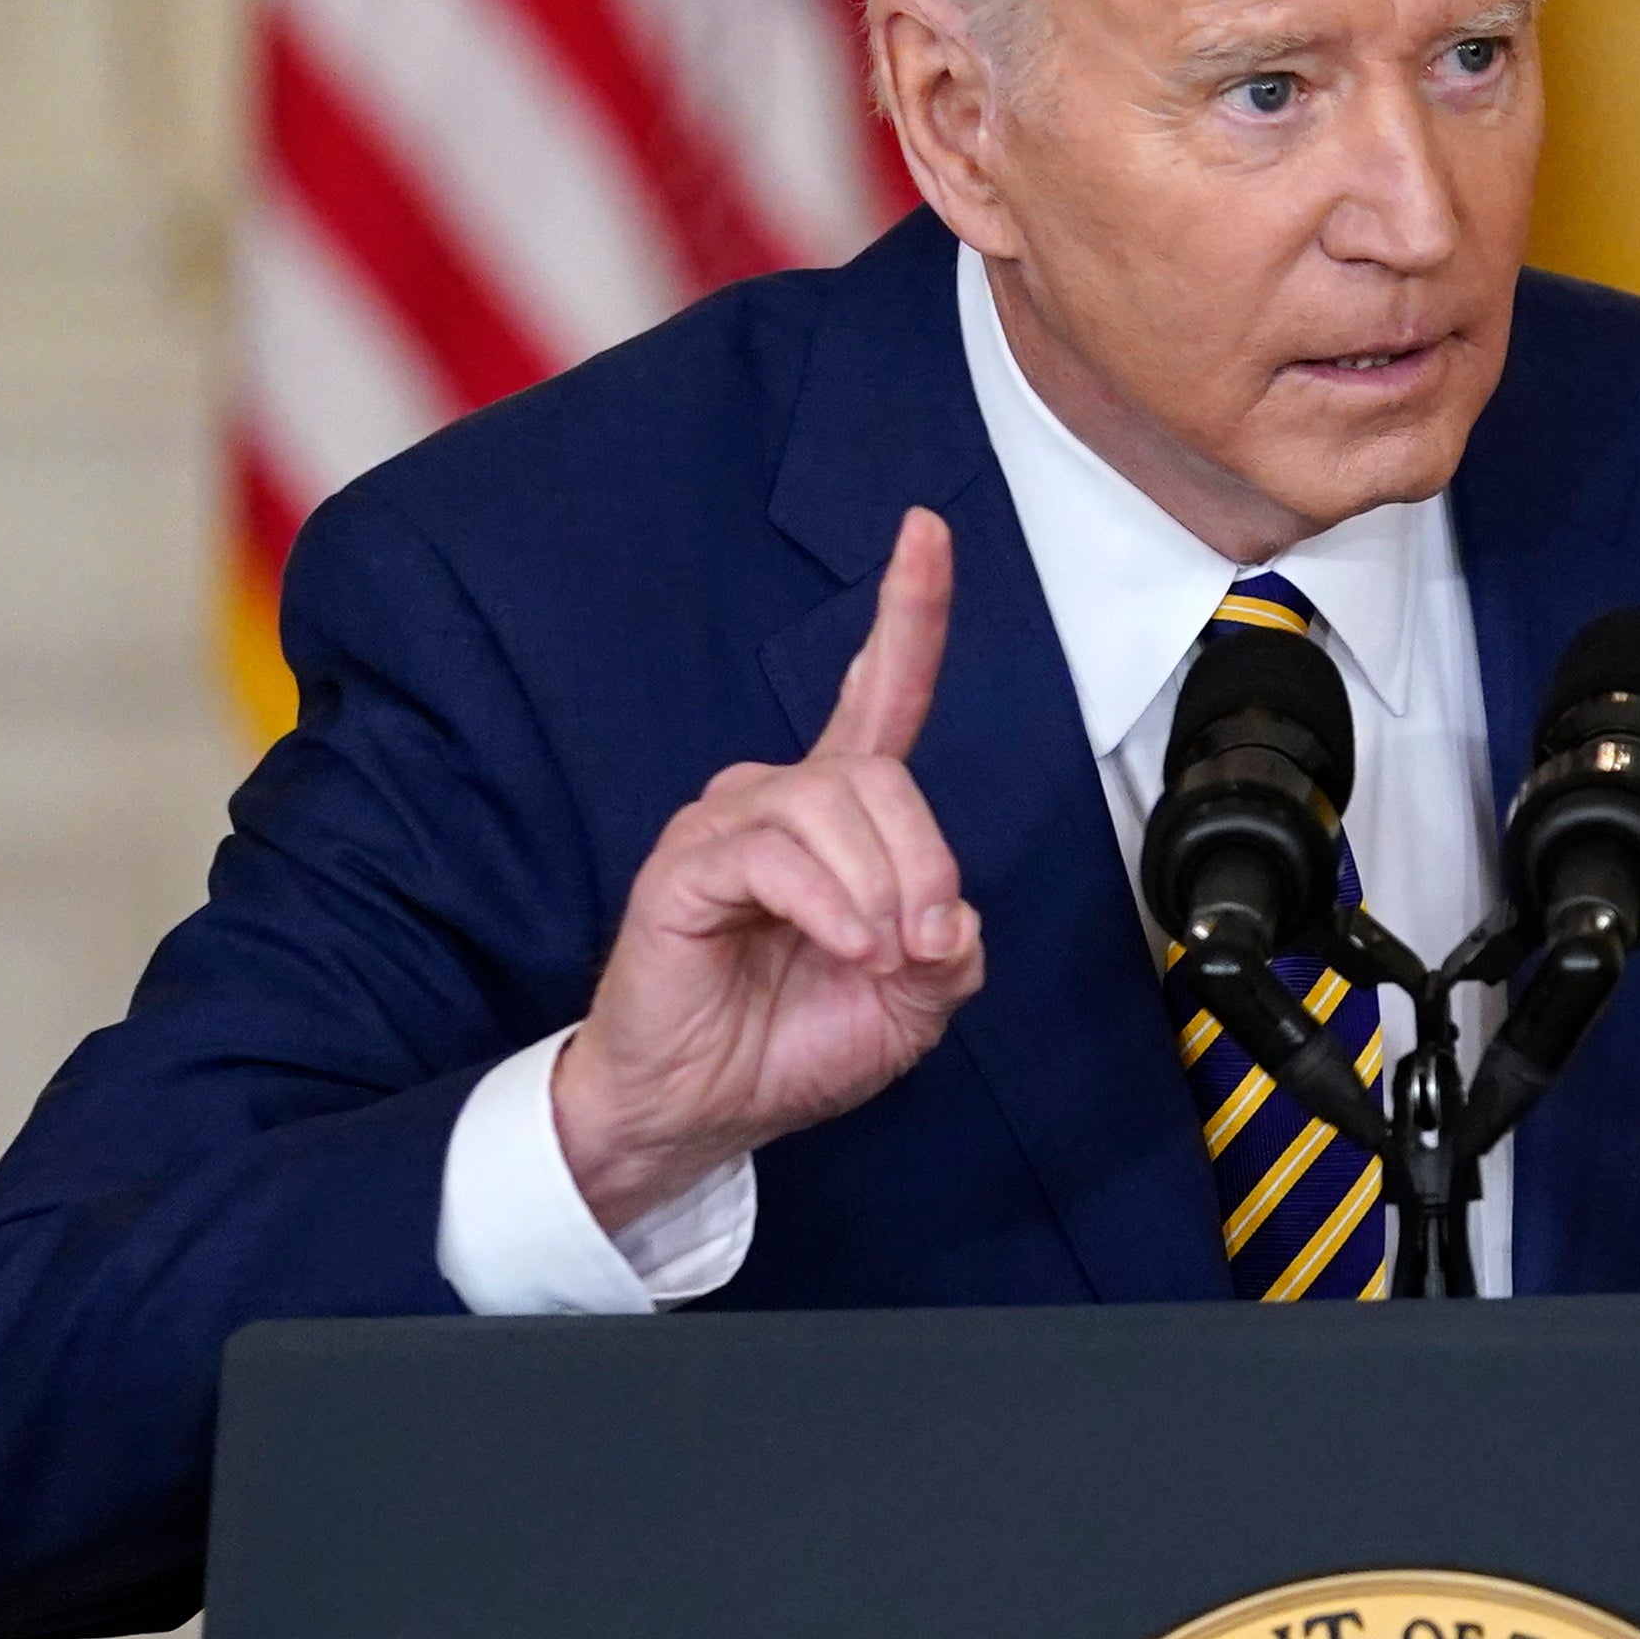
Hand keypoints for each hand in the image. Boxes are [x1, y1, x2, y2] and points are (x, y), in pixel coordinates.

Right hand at [554, 508, 987, 1231]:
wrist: (704, 1106)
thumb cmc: (791, 1043)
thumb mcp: (912, 1000)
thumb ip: (951, 945)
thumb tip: (950, 914)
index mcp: (844, 817)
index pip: (881, 693)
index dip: (908, 612)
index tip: (925, 532)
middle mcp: (785, 799)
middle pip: (886, 776)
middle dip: (926, 863)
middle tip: (924, 945)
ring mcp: (730, 824)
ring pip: (838, 806)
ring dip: (881, 890)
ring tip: (872, 955)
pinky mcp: (687, 862)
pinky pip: (778, 852)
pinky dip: (830, 905)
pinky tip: (842, 947)